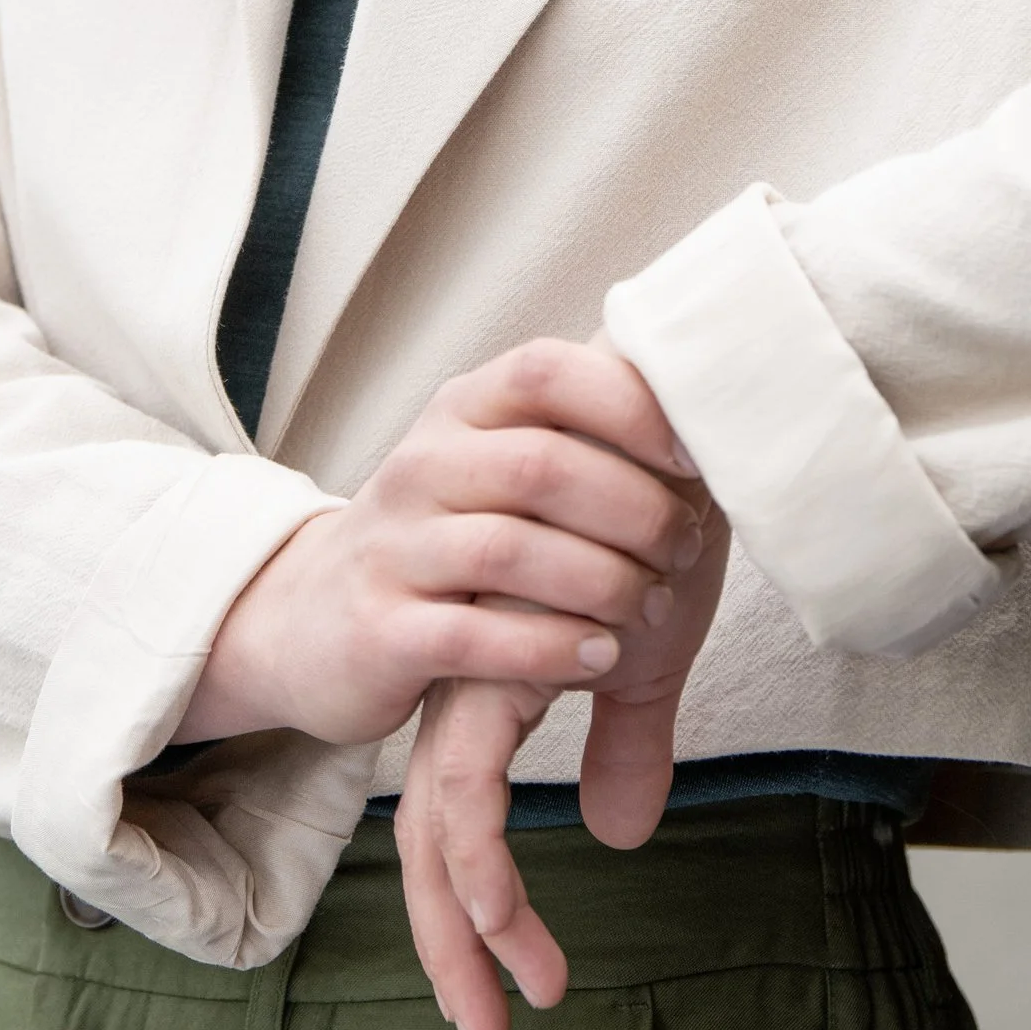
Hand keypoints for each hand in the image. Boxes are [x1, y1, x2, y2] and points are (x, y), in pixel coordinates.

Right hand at [174, 339, 708, 754]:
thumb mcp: (499, 475)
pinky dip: (552, 648)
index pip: (545, 371)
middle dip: (636, 511)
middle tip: (685, 552)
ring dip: (604, 582)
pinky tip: (600, 659)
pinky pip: (475, 637)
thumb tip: (719, 419)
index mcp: (461, 412)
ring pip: (511, 551)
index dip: (631, 406)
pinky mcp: (379, 631)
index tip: (696, 458)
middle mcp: (420, 466)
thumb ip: (586, 444)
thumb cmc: (448, 544)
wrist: (310, 621)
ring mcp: (394, 548)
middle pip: (543, 466)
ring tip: (652, 610)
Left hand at [396, 487, 729, 1029]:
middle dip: (453, 944)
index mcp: (492, 677)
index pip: (453, 809)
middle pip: (429, 833)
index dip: (467, 908)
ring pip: (439, 827)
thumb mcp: (647, 648)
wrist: (676, 423)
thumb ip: (624, 736)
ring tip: (526, 999)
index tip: (497, 1001)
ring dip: (473, 928)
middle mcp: (468, 678)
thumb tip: (618, 832)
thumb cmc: (661, 516)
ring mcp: (472, 671)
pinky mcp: (493, 668)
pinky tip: (520, 915)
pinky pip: (470, 787)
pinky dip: (491, 864)